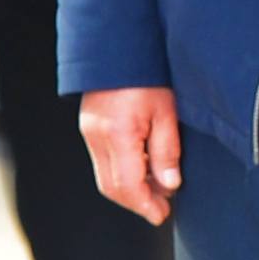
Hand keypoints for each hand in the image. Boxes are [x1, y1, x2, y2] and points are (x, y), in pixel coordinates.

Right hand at [82, 82, 180, 224]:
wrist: (121, 44)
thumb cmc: (147, 73)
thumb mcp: (167, 112)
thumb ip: (167, 152)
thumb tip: (169, 185)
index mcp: (118, 134)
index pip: (128, 186)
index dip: (145, 205)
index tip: (161, 215)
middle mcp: (97, 136)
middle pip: (111, 186)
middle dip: (136, 202)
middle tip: (160, 208)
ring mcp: (89, 131)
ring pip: (105, 176)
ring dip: (129, 189)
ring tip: (156, 189)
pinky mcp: (89, 126)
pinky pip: (102, 160)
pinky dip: (121, 172)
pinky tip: (142, 169)